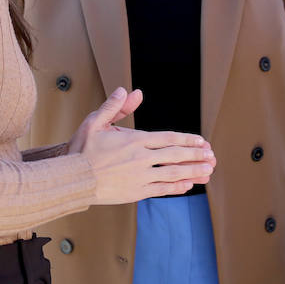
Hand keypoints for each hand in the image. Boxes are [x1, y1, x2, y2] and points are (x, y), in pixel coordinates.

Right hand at [74, 88, 215, 203]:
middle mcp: (141, 158)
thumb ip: (115, 106)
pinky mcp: (136, 192)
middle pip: (175, 154)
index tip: (202, 141)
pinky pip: (161, 189)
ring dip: (193, 171)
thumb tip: (130, 91)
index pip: (168, 138)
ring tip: (208, 171)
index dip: (188, 140)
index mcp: (134, 140)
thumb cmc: (82, 150)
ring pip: (173, 173)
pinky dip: (177, 187)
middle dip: (196, 155)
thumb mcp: (95, 122)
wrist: (72, 179)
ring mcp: (140, 176)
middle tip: (212, 156)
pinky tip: (188, 185)